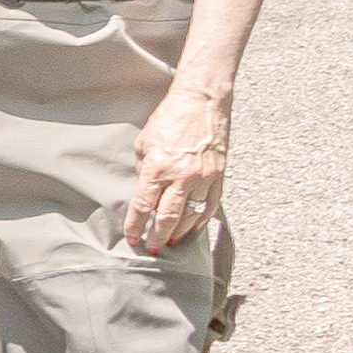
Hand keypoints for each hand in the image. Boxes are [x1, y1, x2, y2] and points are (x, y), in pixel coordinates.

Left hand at [126, 82, 229, 253]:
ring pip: (191, 216)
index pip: (143, 205)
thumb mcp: (144, 143)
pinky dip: (200, 220)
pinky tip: (192, 228)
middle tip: (152, 249)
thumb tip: (145, 193)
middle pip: (167, 217)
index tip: (133, 237)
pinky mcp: (219, 176)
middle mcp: (182, 176)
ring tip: (171, 242)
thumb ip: (144, 170)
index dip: (136, 224)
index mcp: (158, 167)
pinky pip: (209, 206)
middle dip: (158, 236)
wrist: (202, 103)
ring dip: (179, 232)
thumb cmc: (168, 120)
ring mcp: (204, 178)